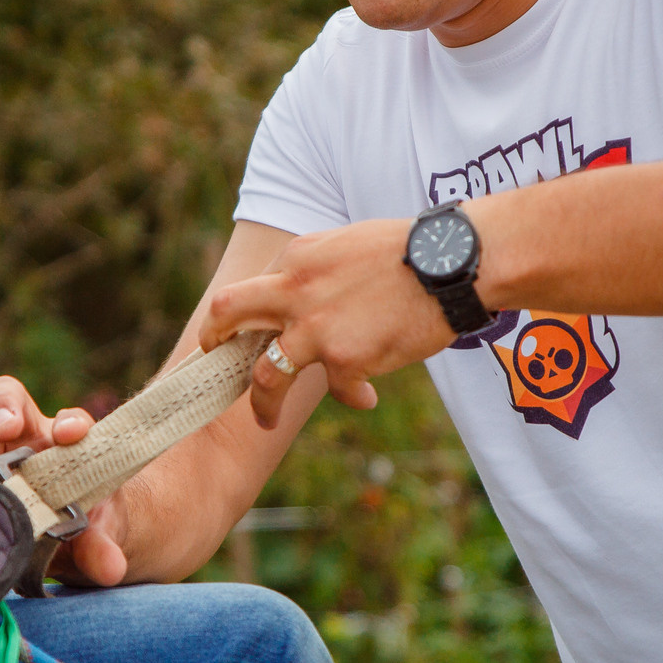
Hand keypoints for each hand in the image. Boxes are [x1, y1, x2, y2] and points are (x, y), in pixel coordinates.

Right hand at [0, 375, 131, 584]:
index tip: (71, 436)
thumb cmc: (84, 527)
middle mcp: (23, 443)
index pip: (67, 419)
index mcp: (63, 444)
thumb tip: (110, 568)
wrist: (58, 550)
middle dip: (1, 411)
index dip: (69, 422)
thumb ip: (101, 547)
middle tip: (5, 431)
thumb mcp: (99, 536)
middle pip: (4, 402)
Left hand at [197, 218, 450, 426]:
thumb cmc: (412, 251)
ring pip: (266, 374)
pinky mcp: (345, 357)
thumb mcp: (349, 244)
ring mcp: (317, 327)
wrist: (451, 265)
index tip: (246, 330)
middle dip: (212, 338)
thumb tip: (305, 294)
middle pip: (228, 313)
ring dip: (262, 401)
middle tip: (210, 358)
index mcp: (298, 258)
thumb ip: (319, 269)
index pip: (254, 288)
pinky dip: (352, 395)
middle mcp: (296, 290)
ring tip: (264, 419)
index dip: (247, 313)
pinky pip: (338, 389)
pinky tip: (366, 397)